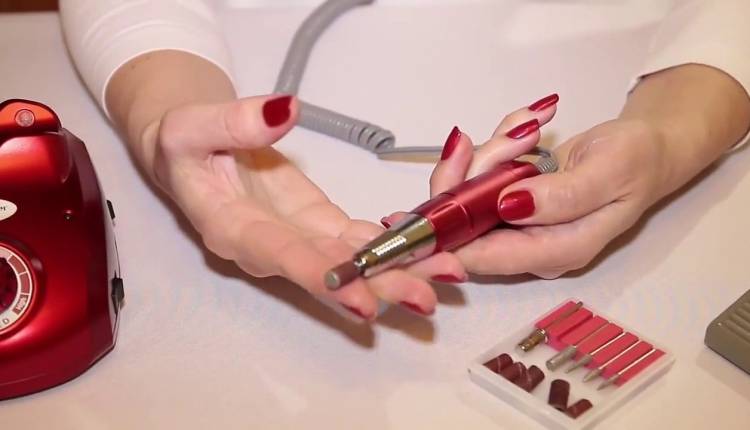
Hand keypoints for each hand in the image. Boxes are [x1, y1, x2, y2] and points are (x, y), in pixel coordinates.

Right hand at [149, 95, 465, 318]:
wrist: (194, 153)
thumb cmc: (184, 145)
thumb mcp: (191, 127)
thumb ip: (233, 123)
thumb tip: (285, 111)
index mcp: (233, 231)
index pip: (282, 257)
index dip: (323, 278)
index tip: (362, 299)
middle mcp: (272, 247)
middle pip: (330, 272)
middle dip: (379, 286)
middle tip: (427, 298)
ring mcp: (300, 238)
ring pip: (353, 260)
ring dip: (400, 269)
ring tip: (447, 275)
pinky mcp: (318, 223)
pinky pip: (360, 238)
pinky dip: (396, 243)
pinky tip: (431, 248)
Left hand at [426, 94, 667, 278]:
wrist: (646, 148)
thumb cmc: (637, 161)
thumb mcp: (610, 172)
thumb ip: (563, 196)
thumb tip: (507, 206)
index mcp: (556, 250)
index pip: (484, 257)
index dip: (445, 239)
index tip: (423, 206)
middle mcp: (529, 245)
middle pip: (467, 222)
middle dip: (475, 172)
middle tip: (516, 135)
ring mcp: (517, 223)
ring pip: (470, 193)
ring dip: (492, 151)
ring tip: (534, 124)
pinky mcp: (510, 201)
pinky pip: (483, 175)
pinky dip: (498, 145)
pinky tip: (530, 124)